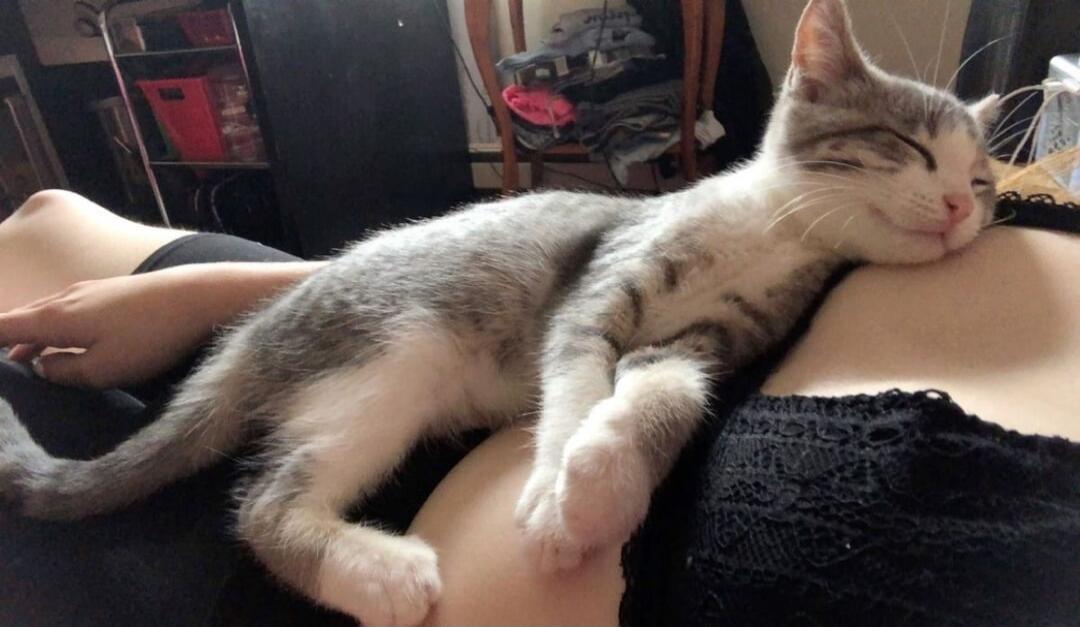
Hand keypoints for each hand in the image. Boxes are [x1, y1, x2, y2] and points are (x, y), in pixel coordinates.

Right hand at [0, 269, 231, 388]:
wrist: (199, 296)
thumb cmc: (151, 337)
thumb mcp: (103, 370)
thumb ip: (63, 372)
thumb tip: (40, 364)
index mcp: (54, 317)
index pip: (2, 327)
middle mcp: (66, 298)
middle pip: (22, 317)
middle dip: (4, 337)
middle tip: (2, 363)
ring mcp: (91, 291)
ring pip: (46, 312)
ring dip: (29, 333)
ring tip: (19, 356)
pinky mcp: (114, 292)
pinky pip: (69, 309)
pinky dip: (53, 324)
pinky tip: (63, 338)